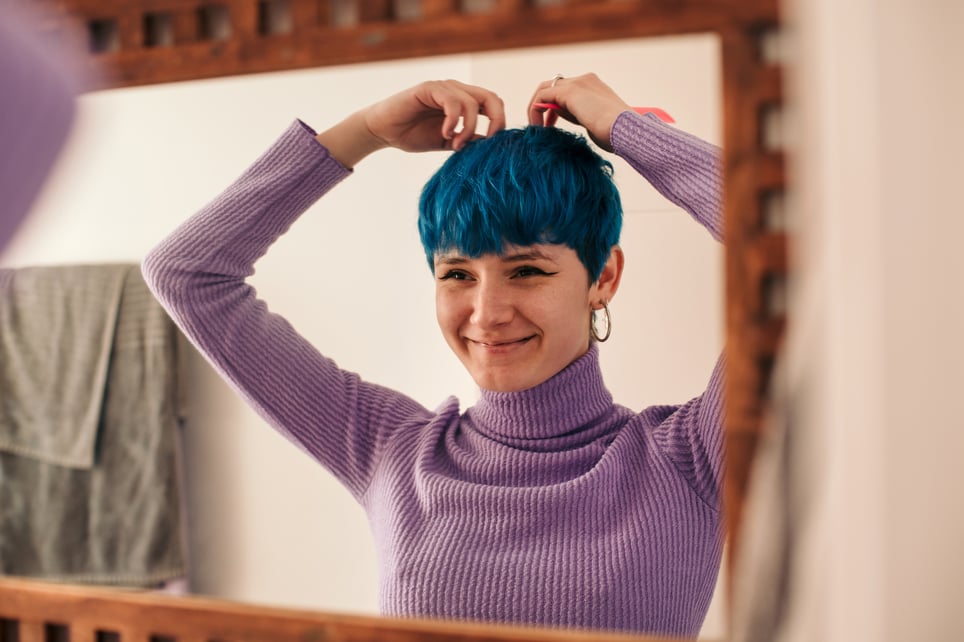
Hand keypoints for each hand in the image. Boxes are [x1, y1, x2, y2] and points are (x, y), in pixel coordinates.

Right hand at [317, 80, 505, 166]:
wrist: (384, 131)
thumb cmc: (413, 135)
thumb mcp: (448, 143)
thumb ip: (468, 141)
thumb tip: (490, 147)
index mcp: (464, 101)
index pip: (493, 104)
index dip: (499, 122)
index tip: (492, 145)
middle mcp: (456, 91)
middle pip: (491, 97)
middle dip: (495, 120)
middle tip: (487, 141)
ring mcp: (443, 87)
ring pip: (472, 102)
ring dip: (468, 127)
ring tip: (455, 143)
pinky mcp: (429, 88)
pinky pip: (452, 101)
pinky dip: (454, 120)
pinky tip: (446, 134)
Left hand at [526, 73, 632, 151]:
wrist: (626, 131)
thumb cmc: (616, 135)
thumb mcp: (594, 122)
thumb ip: (579, 115)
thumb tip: (560, 115)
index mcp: (594, 86)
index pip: (566, 90)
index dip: (554, 107)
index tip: (550, 126)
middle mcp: (585, 80)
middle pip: (553, 86)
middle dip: (544, 106)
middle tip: (540, 127)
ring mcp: (578, 83)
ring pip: (545, 89)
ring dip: (536, 108)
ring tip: (536, 130)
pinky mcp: (570, 91)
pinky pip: (542, 97)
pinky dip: (535, 111)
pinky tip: (538, 129)